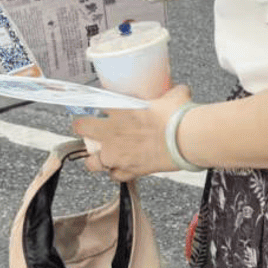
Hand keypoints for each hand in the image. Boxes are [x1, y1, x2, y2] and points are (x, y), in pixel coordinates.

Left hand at [73, 84, 193, 180]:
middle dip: (82, 128)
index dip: (96, 105)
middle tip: (89, 128)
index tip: (100, 106)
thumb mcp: (174, 96)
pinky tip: (122, 169)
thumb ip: (170, 93)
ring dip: (95, 158)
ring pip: (92, 161)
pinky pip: (115, 176)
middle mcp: (112, 132)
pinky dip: (117, 173)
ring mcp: (117, 154)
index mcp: (120, 109)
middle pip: (81, 129)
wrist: (186, 139)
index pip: (95, 102)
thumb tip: (178, 91)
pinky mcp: (129, 171)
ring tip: (102, 155)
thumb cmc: (178, 117)